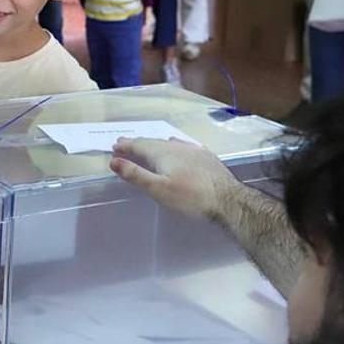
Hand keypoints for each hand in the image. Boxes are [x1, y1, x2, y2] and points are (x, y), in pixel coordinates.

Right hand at [110, 137, 237, 220]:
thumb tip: (114, 160)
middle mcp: (177, 146)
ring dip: (155, 144)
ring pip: (169, 143)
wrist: (229, 201)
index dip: (126, 146)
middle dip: (138, 143)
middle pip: (153, 142)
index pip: (139, 145)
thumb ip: (135, 174)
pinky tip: (177, 147)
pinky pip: (184, 146)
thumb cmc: (190, 197)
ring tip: (148, 145)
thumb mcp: (158, 189)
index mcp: (163, 153)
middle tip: (125, 143)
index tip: (115, 146)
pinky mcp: (206, 157)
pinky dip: (173, 146)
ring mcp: (194, 150)